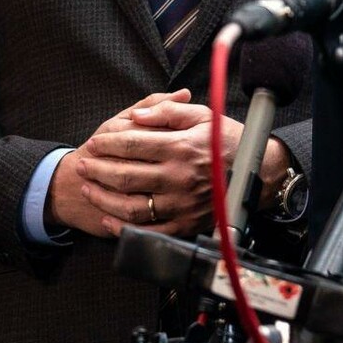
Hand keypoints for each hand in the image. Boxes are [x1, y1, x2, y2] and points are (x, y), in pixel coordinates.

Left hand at [73, 91, 215, 235]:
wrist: (259, 172)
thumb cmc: (228, 141)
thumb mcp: (203, 115)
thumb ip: (168, 111)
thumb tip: (137, 116)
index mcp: (182, 147)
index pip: (133, 144)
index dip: (108, 144)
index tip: (94, 143)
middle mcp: (179, 177)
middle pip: (125, 175)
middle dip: (97, 169)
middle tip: (83, 165)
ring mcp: (181, 204)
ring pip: (130, 205)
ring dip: (103, 198)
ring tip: (89, 189)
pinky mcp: (185, 224)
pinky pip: (148, 230)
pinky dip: (123, 227)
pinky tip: (109, 217)